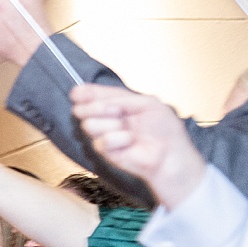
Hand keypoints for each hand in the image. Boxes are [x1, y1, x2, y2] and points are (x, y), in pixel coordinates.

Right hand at [69, 84, 207, 205]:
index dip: (82, 93)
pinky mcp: (104, 151)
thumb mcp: (147, 102)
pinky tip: (130, 142)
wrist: (169, 153)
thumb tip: (97, 102)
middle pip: (81, 110)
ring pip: (88, 125)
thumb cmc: (164, 128)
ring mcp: (103, 135)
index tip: (78, 93)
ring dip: (110, 124)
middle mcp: (106, 118)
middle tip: (116, 111)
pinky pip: (101, 141)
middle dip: (96, 108)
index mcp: (115, 104)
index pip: (91, 95)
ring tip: (128, 129)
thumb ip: (121, 98)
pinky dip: (118, 139)